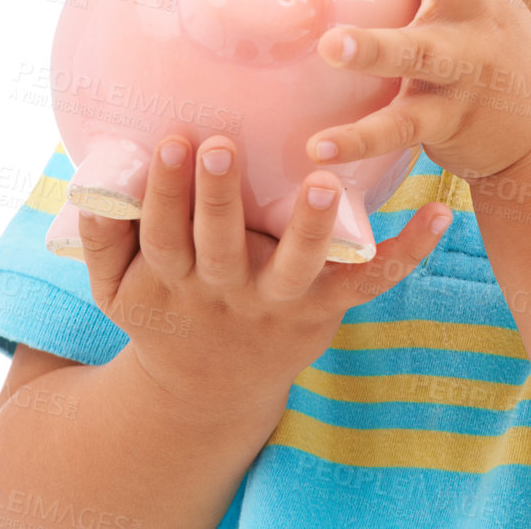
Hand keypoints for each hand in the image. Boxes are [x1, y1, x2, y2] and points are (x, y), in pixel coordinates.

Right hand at [77, 129, 451, 414]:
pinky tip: (439, 212)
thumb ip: (101, 232)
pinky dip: (408, 250)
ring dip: (311, 227)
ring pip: (298, 267)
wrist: (208, 389)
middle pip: (220, 245)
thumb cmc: (164, 309)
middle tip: (222, 147)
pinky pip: (370, 281)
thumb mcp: (115, 286)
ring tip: (325, 182)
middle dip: (219, 198)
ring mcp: (280, 302)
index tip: (175, 140)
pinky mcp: (326, 309)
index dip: (166, 190)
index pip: (163, 233)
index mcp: (173, 279)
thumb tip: (91, 169)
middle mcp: (226, 291)